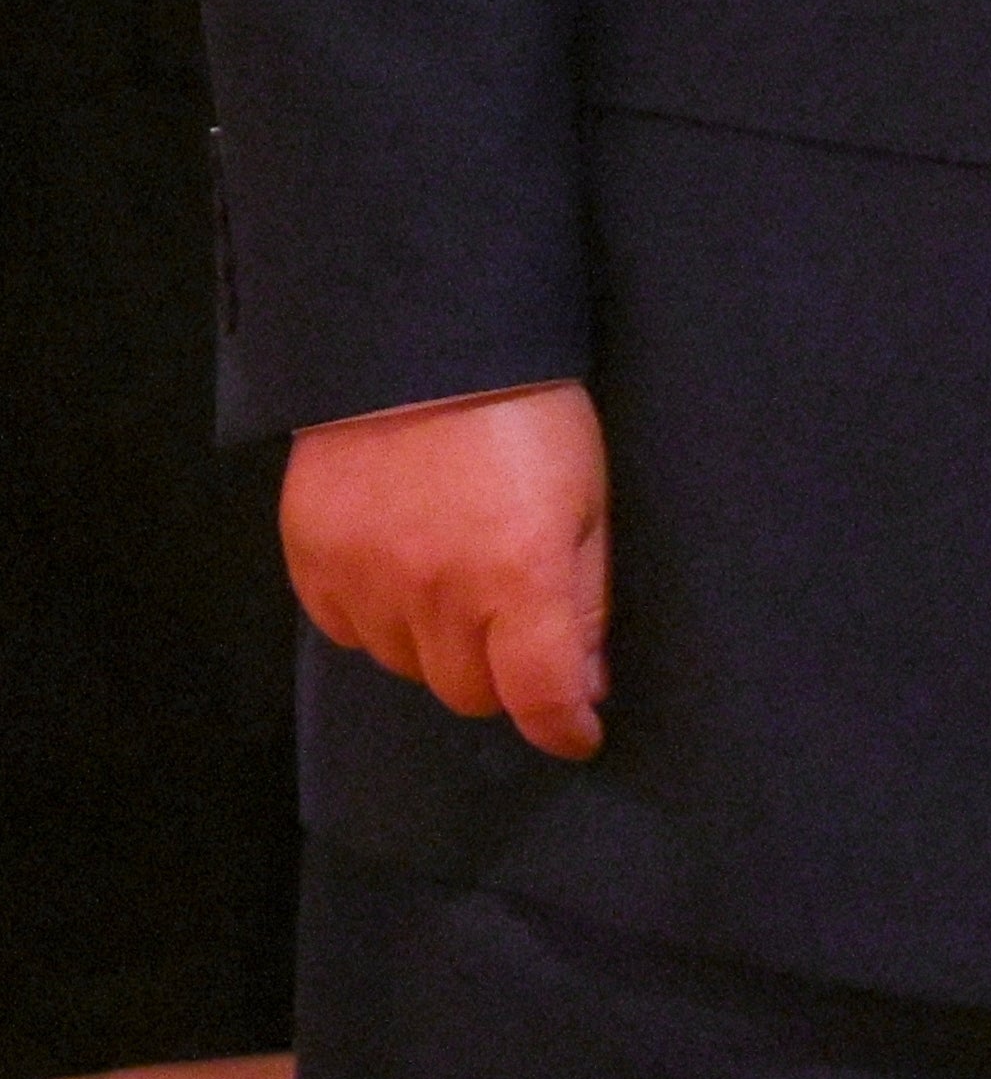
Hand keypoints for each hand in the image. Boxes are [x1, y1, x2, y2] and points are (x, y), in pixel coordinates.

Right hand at [282, 382, 612, 758]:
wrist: (420, 345)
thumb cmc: (526, 414)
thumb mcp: (589, 499)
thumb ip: (588, 598)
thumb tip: (587, 682)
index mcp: (518, 577)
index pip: (539, 696)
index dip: (564, 727)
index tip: (578, 733)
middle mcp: (435, 592)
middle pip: (469, 693)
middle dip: (502, 674)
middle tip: (517, 625)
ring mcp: (365, 579)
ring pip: (406, 667)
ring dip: (438, 644)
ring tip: (458, 577)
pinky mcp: (312, 560)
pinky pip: (348, 629)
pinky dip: (379, 617)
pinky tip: (403, 567)